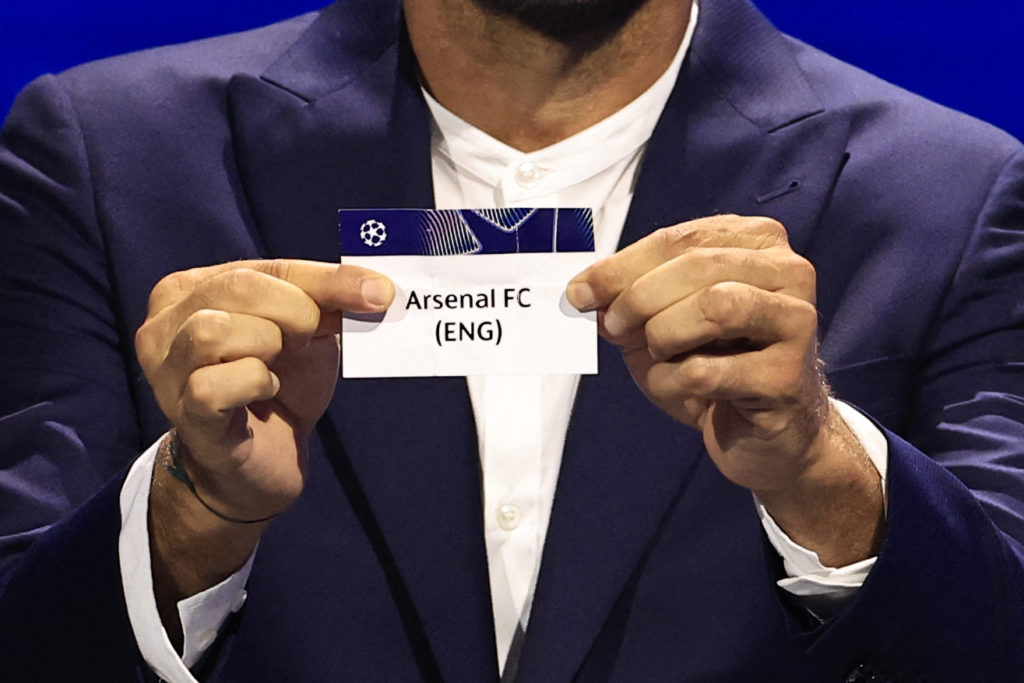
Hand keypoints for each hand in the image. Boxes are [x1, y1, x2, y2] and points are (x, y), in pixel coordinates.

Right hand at [136, 259, 393, 522]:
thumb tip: (377, 287)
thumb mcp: (308, 333)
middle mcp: (165, 323)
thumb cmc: (279, 387)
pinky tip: (264, 394)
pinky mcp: (185, 413)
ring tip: (276, 369)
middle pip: (239, 288)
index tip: (378, 293)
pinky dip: (252, 384)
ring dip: (266, 346)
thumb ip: (330, 300)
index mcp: (191, 289)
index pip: (264, 266)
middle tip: (309, 340)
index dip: (327, 279)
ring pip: (214, 331)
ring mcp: (167, 371)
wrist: (263, 462)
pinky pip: (214, 385)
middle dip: (295, 312)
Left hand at [567, 216, 882, 562]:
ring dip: (664, 333)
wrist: (765, 436)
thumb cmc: (713, 368)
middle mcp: (787, 272)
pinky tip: (681, 389)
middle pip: (697, 266)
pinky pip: (710, 371)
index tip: (580, 291)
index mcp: (756, 242)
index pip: (680, 239)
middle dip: (639, 297)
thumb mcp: (661, 323)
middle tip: (613, 327)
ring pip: (716, 306)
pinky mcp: (787, 377)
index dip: (621, 266)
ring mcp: (795, 322)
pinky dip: (674, 381)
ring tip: (656, 354)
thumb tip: (586, 290)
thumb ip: (628, 297)